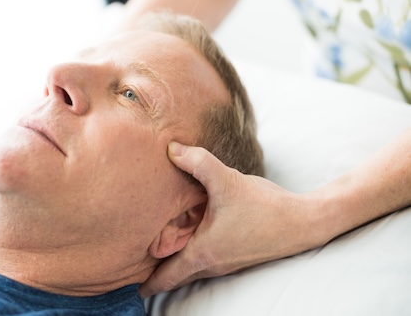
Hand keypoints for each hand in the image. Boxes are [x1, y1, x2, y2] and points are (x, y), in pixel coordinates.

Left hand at [140, 142, 318, 296]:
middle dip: (156, 269)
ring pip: (191, 266)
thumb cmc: (265, 208)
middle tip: (135, 260)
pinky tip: (192, 232)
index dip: (146, 283)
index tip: (132, 286)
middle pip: (175, 273)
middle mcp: (212, 264)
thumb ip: (197, 162)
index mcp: (203, 254)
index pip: (166, 277)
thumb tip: (170, 148)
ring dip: (175, 259)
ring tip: (159, 245)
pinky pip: (205, 259)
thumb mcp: (226, 181)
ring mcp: (226, 263)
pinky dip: (192, 252)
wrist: (303, 222)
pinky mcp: (236, 256)